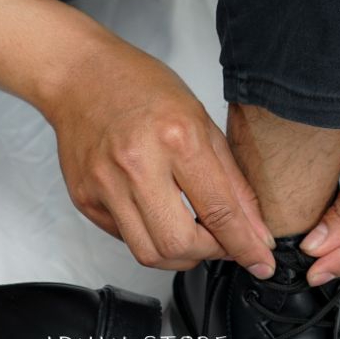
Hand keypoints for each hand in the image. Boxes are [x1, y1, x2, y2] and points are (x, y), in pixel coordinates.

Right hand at [48, 33, 274, 275]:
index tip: (260, 262)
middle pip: (180, 245)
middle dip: (209, 253)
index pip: (220, 211)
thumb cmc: (141, 89)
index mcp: (176, 138)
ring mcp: (106, 186)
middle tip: (219, 242)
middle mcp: (137, 165)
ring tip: (190, 234)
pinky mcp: (86, 200)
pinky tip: (156, 215)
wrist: (80, 76)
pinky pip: (126, 240)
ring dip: (179, 255)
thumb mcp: (202, 123)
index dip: (245, 246)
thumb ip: (232, 183)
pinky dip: (149, 237)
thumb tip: (255, 232)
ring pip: (150, 254)